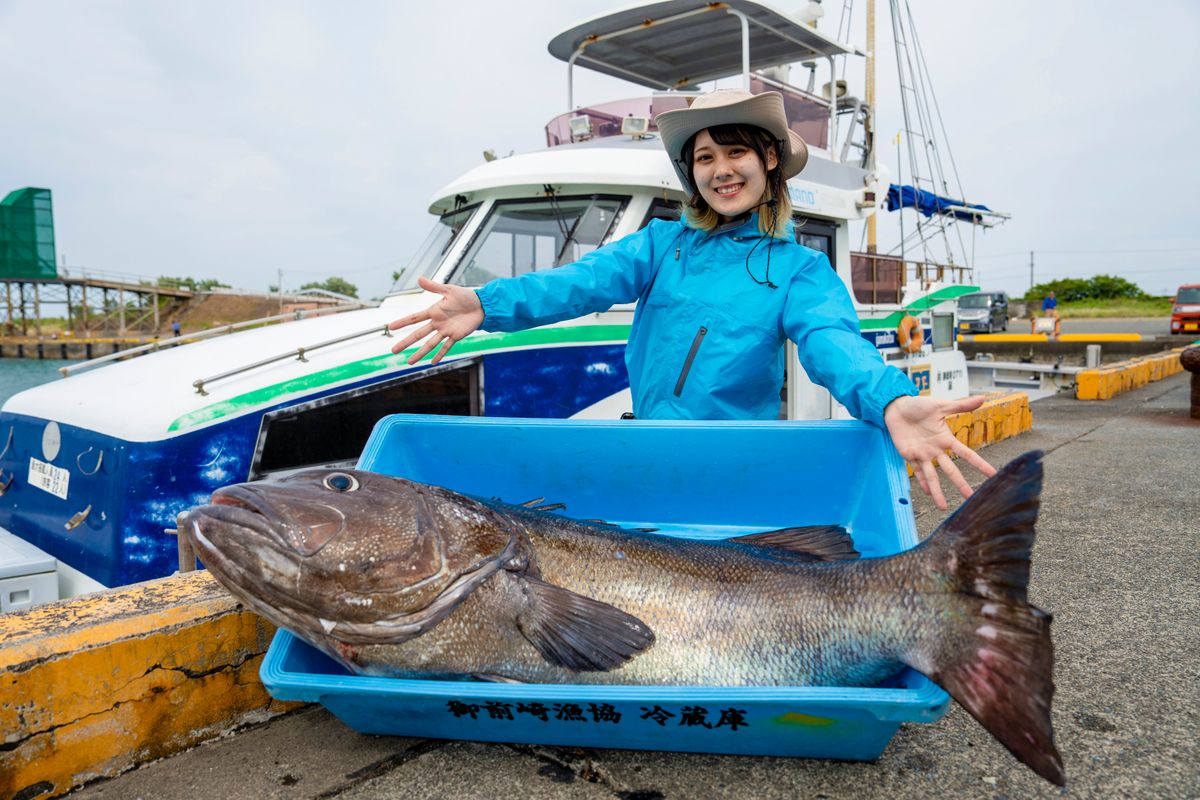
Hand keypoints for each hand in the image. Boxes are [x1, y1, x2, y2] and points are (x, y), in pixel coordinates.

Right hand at [387, 277, 484, 364]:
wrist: (482, 305)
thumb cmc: (466, 296)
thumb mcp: (449, 290)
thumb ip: (434, 287)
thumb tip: (419, 278)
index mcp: (434, 311)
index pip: (414, 318)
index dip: (403, 322)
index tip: (391, 327)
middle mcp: (437, 323)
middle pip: (418, 334)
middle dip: (406, 342)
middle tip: (394, 350)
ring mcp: (446, 331)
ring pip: (429, 344)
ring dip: (419, 353)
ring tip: (409, 362)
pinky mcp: (456, 336)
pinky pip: (446, 347)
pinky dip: (440, 354)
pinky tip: (432, 362)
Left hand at [883, 394, 996, 510]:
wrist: (896, 407)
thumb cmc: (918, 405)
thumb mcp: (940, 405)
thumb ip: (961, 405)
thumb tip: (983, 398)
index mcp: (946, 438)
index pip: (967, 454)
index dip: (979, 464)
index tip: (993, 475)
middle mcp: (936, 450)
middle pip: (951, 470)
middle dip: (961, 484)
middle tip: (971, 498)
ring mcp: (923, 454)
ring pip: (933, 476)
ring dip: (938, 491)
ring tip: (943, 507)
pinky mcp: (909, 455)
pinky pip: (917, 471)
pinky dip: (922, 482)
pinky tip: (928, 492)